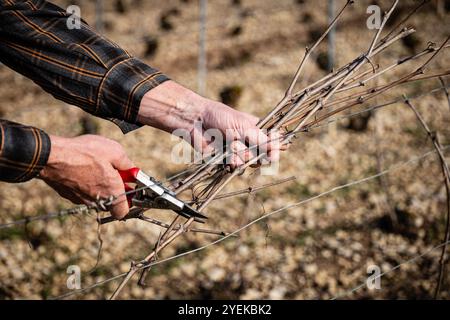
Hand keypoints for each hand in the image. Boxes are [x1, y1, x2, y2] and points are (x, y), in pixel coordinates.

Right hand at [39, 135, 133, 218]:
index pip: (124, 211)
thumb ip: (127, 164)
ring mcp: (81, 200)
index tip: (128, 185)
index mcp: (113, 193)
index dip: (128, 199)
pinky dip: (84, 183)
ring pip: (96, 197)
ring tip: (95, 167)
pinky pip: (82, 192)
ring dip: (98, 186)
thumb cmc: (84, 153)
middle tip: (112, 172)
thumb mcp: (115, 151)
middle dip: (113, 189)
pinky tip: (82, 168)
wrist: (52, 156)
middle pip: (111, 202)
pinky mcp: (68, 195)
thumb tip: (132, 170)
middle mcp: (97, 201)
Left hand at [138, 80, 284, 167]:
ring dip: (241, 154)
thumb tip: (277, 152)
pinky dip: (232, 161)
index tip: (274, 153)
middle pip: (263, 156)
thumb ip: (261, 139)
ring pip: (249, 162)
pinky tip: (225, 153)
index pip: (273, 141)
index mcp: (256, 128)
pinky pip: (236, 167)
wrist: (195, 122)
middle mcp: (249, 141)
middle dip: (255, 153)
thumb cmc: (219, 117)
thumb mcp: (244, 125)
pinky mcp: (226, 160)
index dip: (275, 148)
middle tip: (244, 142)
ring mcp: (238, 151)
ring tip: (230, 143)